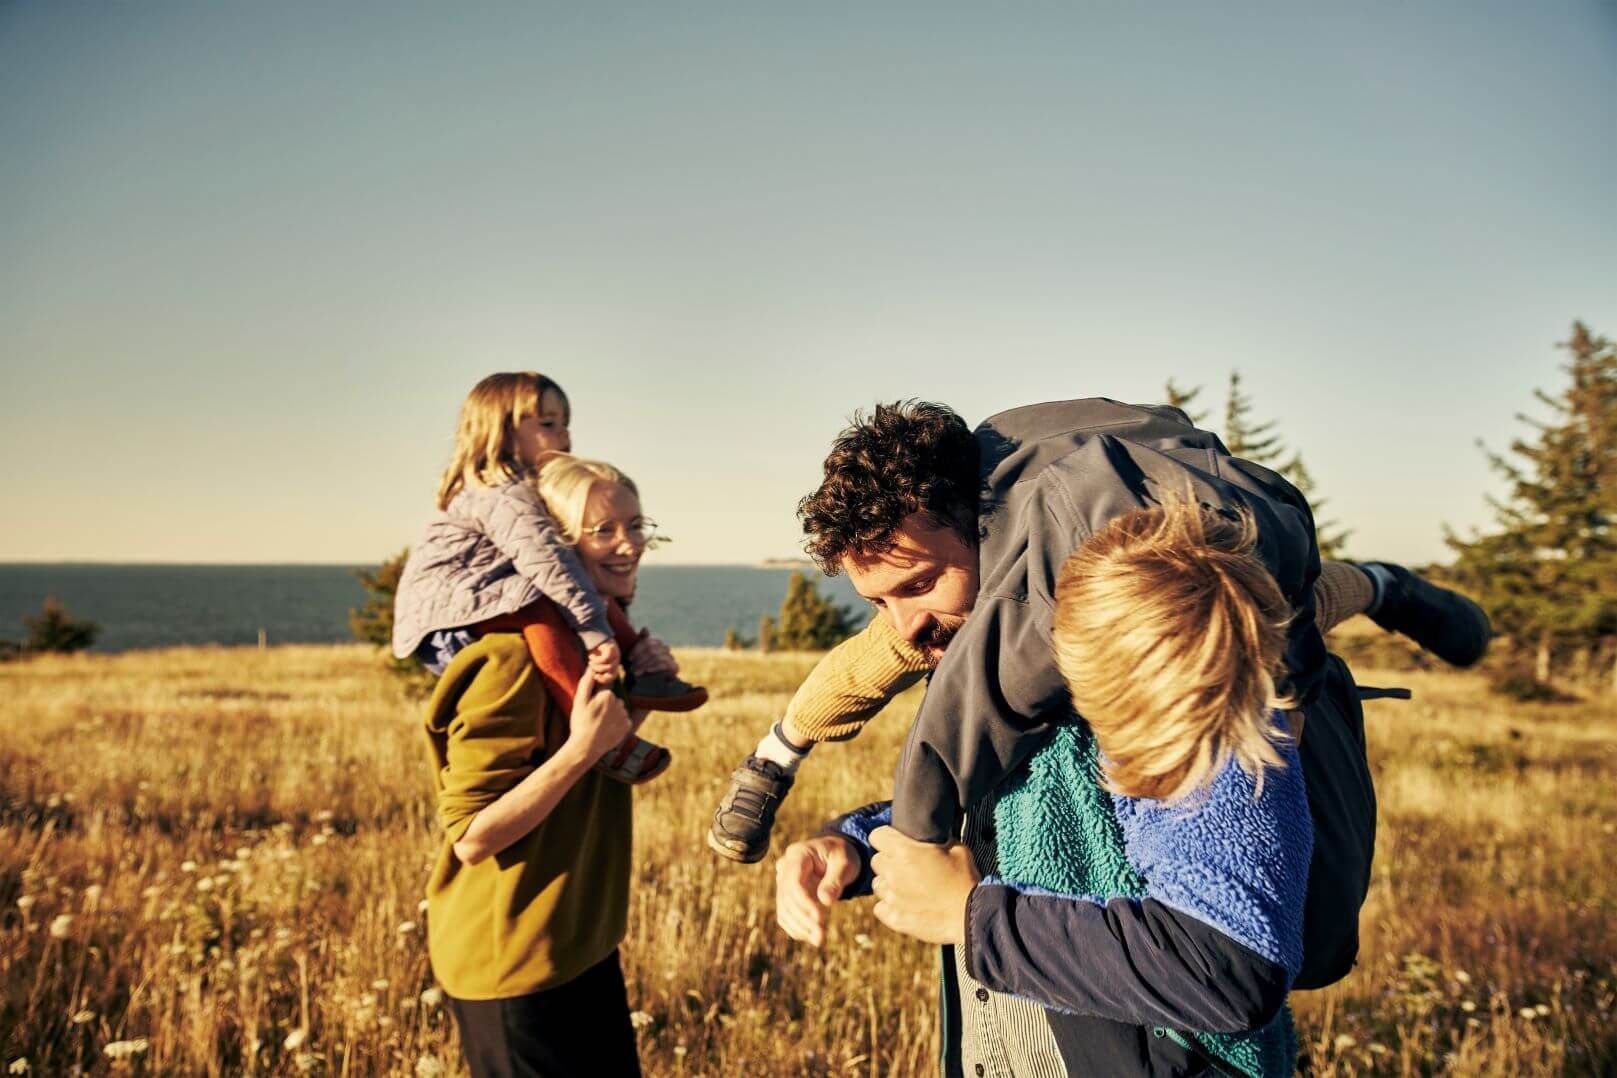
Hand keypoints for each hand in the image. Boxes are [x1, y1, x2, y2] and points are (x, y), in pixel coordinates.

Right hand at [566, 676, 630, 760]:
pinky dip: (617, 724)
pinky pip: (623, 721)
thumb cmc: (581, 722)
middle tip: (593, 718)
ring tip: (600, 725)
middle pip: (612, 700)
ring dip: (611, 715)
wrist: (586, 747)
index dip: (596, 700)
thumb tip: (591, 668)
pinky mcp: (627, 727)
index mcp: (608, 695)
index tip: (590, 709)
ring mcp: (624, 716)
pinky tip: (607, 730)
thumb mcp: (579, 701)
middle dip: (604, 706)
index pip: (604, 692)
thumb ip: (586, 683)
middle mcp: (620, 703)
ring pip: (618, 710)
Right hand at [587, 640, 620, 684]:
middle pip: (612, 673)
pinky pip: (605, 659)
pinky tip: (591, 656)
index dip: (604, 679)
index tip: (595, 677)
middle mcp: (617, 660)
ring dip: (597, 666)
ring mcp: (616, 654)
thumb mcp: (595, 663)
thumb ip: (598, 670)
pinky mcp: (612, 649)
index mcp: (614, 664)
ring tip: (590, 662)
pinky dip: (597, 660)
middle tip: (591, 668)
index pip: (612, 677)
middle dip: (600, 672)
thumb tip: (595, 678)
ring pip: (608, 667)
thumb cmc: (593, 651)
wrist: (593, 636)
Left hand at [627, 631, 676, 676]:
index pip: (648, 642)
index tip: (629, 658)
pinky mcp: (674, 667)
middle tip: (632, 668)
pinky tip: (648, 671)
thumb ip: (641, 641)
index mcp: (656, 643)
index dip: (637, 649)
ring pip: (657, 656)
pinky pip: (665, 664)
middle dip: (640, 659)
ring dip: (645, 665)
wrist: (649, 685)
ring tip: (637, 672)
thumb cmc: (641, 668)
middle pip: (652, 649)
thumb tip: (645, 628)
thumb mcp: (637, 655)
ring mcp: (670, 657)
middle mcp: (664, 648)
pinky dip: (655, 667)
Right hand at [774, 835, 861, 947]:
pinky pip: (785, 915)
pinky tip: (811, 937)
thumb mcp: (845, 863)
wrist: (835, 854)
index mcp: (798, 854)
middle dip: (803, 920)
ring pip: (784, 909)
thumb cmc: (842, 855)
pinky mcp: (785, 895)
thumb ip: (835, 880)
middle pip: (787, 898)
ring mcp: (782, 882)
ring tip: (819, 940)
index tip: (820, 918)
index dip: (804, 902)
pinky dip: (796, 928)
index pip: (793, 882)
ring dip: (800, 928)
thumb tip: (825, 901)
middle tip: (821, 938)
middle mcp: (785, 867)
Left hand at [869, 826, 980, 945]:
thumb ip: (938, 839)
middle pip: (876, 860)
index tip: (894, 841)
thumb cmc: (965, 879)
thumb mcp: (956, 848)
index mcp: (905, 851)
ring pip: (877, 884)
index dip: (886, 837)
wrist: (972, 915)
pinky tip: (905, 905)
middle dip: (888, 860)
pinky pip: (880, 908)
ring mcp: (892, 897)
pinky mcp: (896, 918)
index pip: (877, 836)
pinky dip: (889, 906)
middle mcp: (893, 873)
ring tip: (907, 887)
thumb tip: (934, 837)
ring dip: (888, 883)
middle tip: (906, 865)